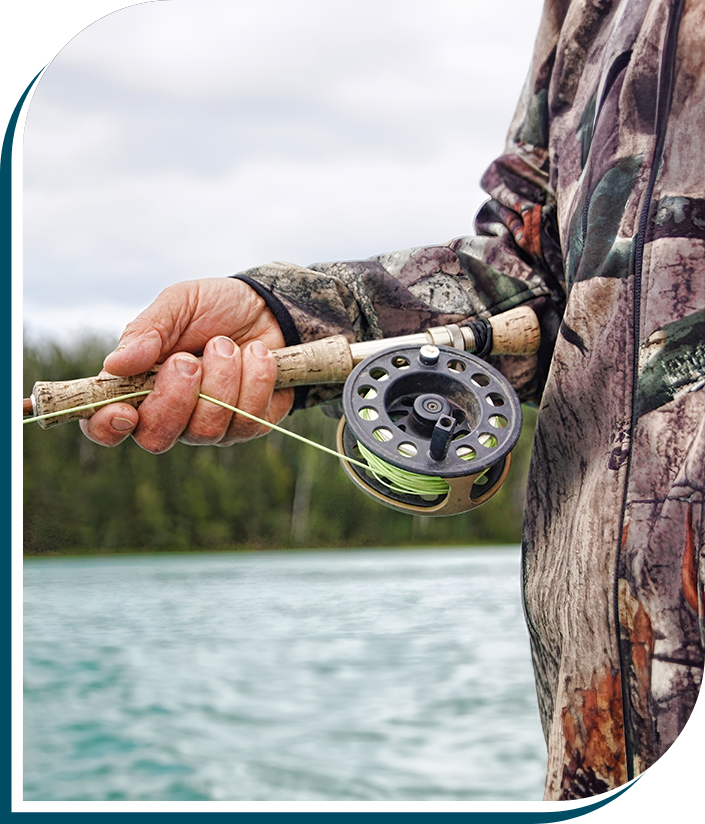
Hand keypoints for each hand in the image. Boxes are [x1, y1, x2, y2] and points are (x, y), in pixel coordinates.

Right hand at [80, 278, 294, 451]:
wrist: (269, 307)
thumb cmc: (215, 307)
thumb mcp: (178, 304)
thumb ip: (147, 331)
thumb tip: (114, 365)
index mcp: (138, 386)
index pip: (106, 426)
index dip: (107, 427)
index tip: (124, 410)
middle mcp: (171, 415)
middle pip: (157, 438)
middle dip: (175, 398)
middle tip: (188, 359)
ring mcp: (211, 425)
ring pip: (206, 430)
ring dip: (220, 379)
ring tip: (227, 344)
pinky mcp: (249, 425)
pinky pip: (249, 420)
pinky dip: (254, 379)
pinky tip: (257, 354)